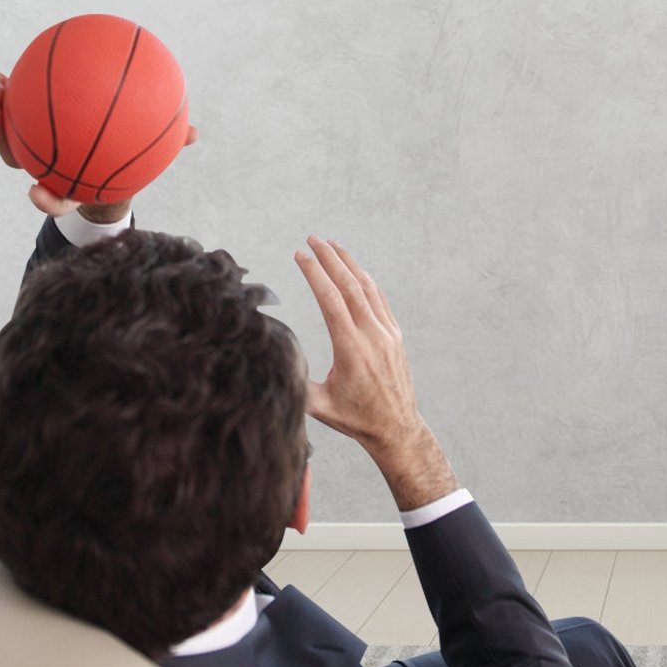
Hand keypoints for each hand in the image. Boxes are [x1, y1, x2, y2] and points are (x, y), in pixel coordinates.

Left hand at [0, 74, 198, 218]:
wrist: (108, 170)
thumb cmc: (130, 163)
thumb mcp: (151, 158)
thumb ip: (167, 147)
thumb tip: (195, 133)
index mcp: (73, 186)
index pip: (58, 199)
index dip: (45, 199)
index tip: (34, 191)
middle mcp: (49, 170)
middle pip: (19, 161)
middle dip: (0, 139)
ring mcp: (37, 152)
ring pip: (10, 139)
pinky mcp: (33, 134)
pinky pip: (20, 116)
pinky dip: (15, 96)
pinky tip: (13, 73)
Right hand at [295, 237, 457, 509]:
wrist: (397, 428)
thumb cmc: (355, 419)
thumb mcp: (320, 406)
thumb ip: (296, 384)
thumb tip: (269, 361)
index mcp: (351, 349)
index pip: (331, 300)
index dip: (315, 274)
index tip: (300, 254)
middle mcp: (372, 335)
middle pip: (350, 285)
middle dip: (330, 258)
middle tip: (313, 238)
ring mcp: (387, 332)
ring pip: (367, 288)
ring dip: (349, 263)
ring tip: (332, 245)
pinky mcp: (394, 334)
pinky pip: (379, 299)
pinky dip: (365, 280)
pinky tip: (354, 271)